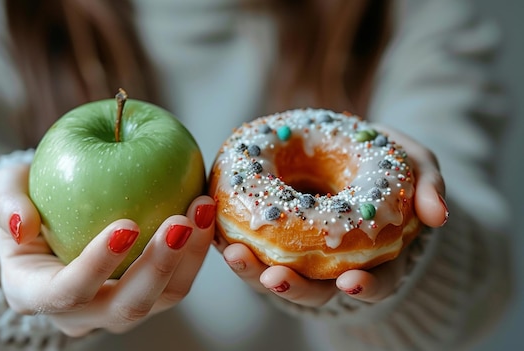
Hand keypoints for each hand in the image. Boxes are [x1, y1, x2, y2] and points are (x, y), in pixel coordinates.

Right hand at [0, 164, 215, 335]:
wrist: (56, 213)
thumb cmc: (29, 198)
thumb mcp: (5, 187)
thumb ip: (5, 200)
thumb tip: (21, 224)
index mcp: (34, 292)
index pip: (67, 291)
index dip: (97, 266)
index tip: (127, 226)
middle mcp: (78, 312)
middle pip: (124, 308)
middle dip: (158, 268)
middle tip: (180, 222)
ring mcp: (115, 309)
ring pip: (161, 300)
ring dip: (188, 258)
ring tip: (202, 209)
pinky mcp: (148, 294)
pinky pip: (178, 281)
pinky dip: (195, 250)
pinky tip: (204, 211)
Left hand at [214, 126, 448, 306]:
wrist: (348, 152)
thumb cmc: (385, 164)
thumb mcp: (415, 164)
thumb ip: (429, 184)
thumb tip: (437, 215)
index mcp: (374, 256)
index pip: (373, 283)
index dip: (364, 288)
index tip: (349, 282)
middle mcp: (333, 263)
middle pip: (313, 290)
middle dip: (293, 288)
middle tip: (275, 279)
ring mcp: (298, 251)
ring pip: (275, 272)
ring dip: (254, 271)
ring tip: (235, 255)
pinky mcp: (268, 233)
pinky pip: (250, 242)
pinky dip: (233, 238)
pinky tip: (217, 229)